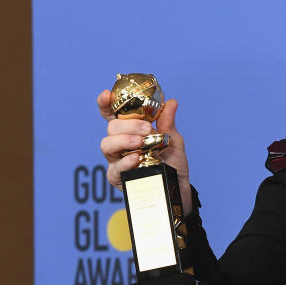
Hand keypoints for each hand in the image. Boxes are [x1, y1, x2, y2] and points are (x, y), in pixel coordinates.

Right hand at [97, 89, 192, 215]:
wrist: (179, 189)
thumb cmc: (173, 164)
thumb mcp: (174, 142)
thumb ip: (168, 124)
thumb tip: (171, 102)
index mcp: (130, 131)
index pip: (112, 115)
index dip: (106, 104)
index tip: (106, 95)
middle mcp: (120, 144)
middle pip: (111, 128)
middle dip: (128, 125)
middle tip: (147, 129)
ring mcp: (116, 161)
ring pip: (107, 145)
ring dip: (123, 140)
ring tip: (140, 143)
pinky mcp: (117, 178)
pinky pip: (114, 168)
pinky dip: (125, 161)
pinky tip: (136, 158)